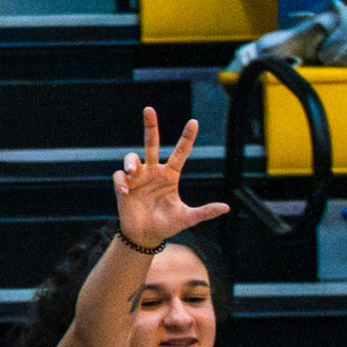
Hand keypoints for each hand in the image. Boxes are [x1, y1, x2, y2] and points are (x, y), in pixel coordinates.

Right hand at [112, 108, 228, 251]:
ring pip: (132, 157)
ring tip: (133, 170)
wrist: (145, 236)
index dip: (187, 137)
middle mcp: (154, 172)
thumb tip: (227, 207)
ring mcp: (138, 178)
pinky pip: (120, 177)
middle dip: (151, 126)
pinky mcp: (123, 187)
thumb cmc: (167, 225)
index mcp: (171, 175)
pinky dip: (122, 181)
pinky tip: (126, 191)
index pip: (180, 152)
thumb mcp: (188, 218)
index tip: (194, 122)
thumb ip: (205, 211)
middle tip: (149, 109)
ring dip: (131, 161)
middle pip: (151, 143)